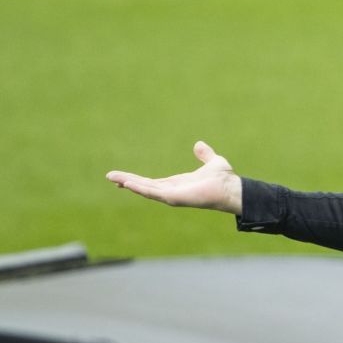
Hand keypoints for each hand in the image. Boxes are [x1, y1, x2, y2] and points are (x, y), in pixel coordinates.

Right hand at [106, 141, 242, 214]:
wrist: (232, 187)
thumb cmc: (224, 179)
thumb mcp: (212, 161)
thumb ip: (204, 154)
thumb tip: (199, 144)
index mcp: (178, 183)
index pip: (153, 182)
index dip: (138, 180)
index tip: (123, 177)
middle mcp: (173, 190)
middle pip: (145, 186)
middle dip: (127, 181)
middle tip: (110, 177)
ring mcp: (173, 195)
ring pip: (146, 189)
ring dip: (129, 184)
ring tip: (114, 179)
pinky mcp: (175, 197)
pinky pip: (154, 193)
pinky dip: (141, 188)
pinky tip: (128, 183)